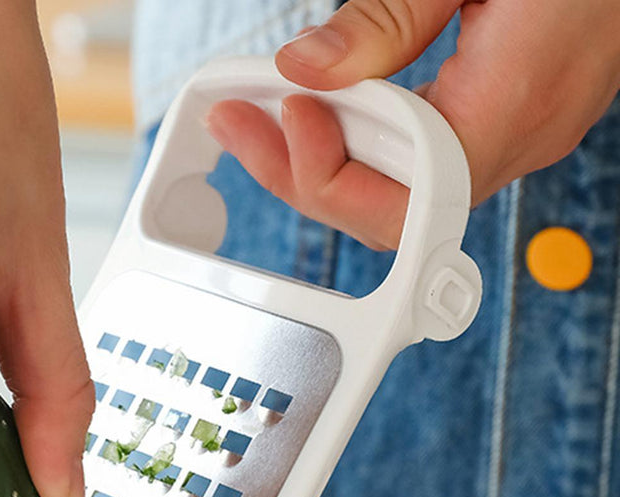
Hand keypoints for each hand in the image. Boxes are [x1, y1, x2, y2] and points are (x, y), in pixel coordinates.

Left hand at [205, 0, 619, 248]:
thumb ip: (389, 17)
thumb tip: (306, 68)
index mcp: (518, 104)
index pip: (401, 204)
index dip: (328, 176)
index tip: (284, 115)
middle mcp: (525, 136)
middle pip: (389, 208)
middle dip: (303, 173)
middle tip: (240, 123)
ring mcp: (524, 130)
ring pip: (405, 189)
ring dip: (330, 156)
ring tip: (269, 111)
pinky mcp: (518, 111)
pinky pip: (431, 156)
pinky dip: (372, 138)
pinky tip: (332, 107)